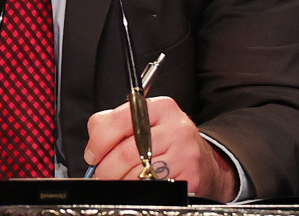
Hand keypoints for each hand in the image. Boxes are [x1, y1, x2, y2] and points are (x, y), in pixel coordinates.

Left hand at [84, 96, 237, 201]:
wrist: (206, 164)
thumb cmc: (170, 142)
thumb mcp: (146, 123)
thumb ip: (115, 124)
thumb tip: (93, 143)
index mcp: (161, 107)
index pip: (118, 121)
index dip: (99, 142)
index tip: (92, 154)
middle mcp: (176, 126)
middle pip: (125, 152)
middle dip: (106, 169)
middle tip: (103, 174)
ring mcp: (184, 152)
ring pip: (136, 173)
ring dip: (120, 182)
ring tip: (121, 180)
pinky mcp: (189, 175)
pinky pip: (151, 187)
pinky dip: (139, 190)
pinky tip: (141, 184)